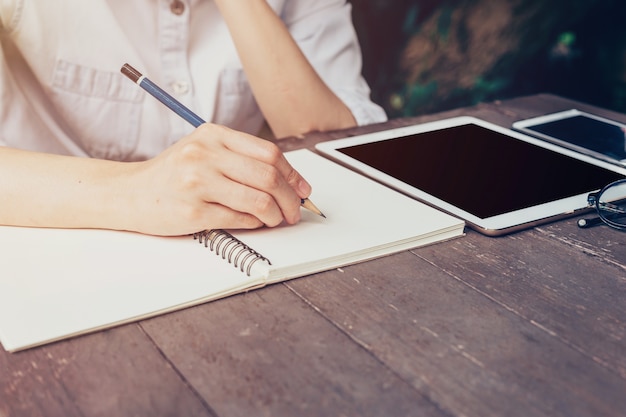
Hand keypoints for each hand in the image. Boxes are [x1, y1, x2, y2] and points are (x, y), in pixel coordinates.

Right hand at [126, 123, 311, 235]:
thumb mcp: (203, 150)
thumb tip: (288, 180)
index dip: (293, 175)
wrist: (129, 193)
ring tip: (275, 219)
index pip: (269, 153)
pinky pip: (240, 220)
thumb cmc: (172, 173)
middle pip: (268, 177)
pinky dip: (255, 224)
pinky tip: (254, 222)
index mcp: (212, 134)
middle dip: (291, 198)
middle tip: (294, 210)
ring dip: (275, 215)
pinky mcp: (192, 212)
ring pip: (258, 201)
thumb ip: (240, 158)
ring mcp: (197, 183)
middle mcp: (204, 155)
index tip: (302, 189)